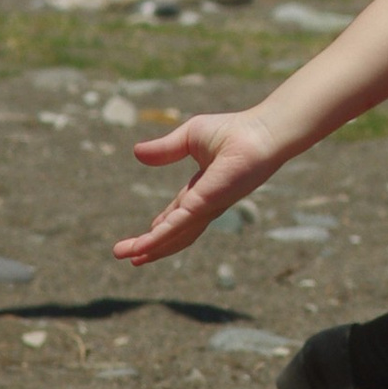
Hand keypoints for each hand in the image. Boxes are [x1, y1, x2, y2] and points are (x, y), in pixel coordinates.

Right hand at [117, 109, 282, 264]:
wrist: (260, 133)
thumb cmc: (234, 131)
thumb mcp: (189, 137)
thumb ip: (164, 149)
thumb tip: (136, 152)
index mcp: (203, 190)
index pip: (177, 215)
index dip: (160, 229)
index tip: (144, 240)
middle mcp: (205, 205)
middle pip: (173, 233)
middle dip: (150, 246)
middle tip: (127, 257)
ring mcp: (207, 208)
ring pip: (173, 236)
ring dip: (150, 249)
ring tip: (128, 258)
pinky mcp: (206, 205)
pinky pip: (176, 226)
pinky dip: (157, 239)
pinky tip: (141, 248)